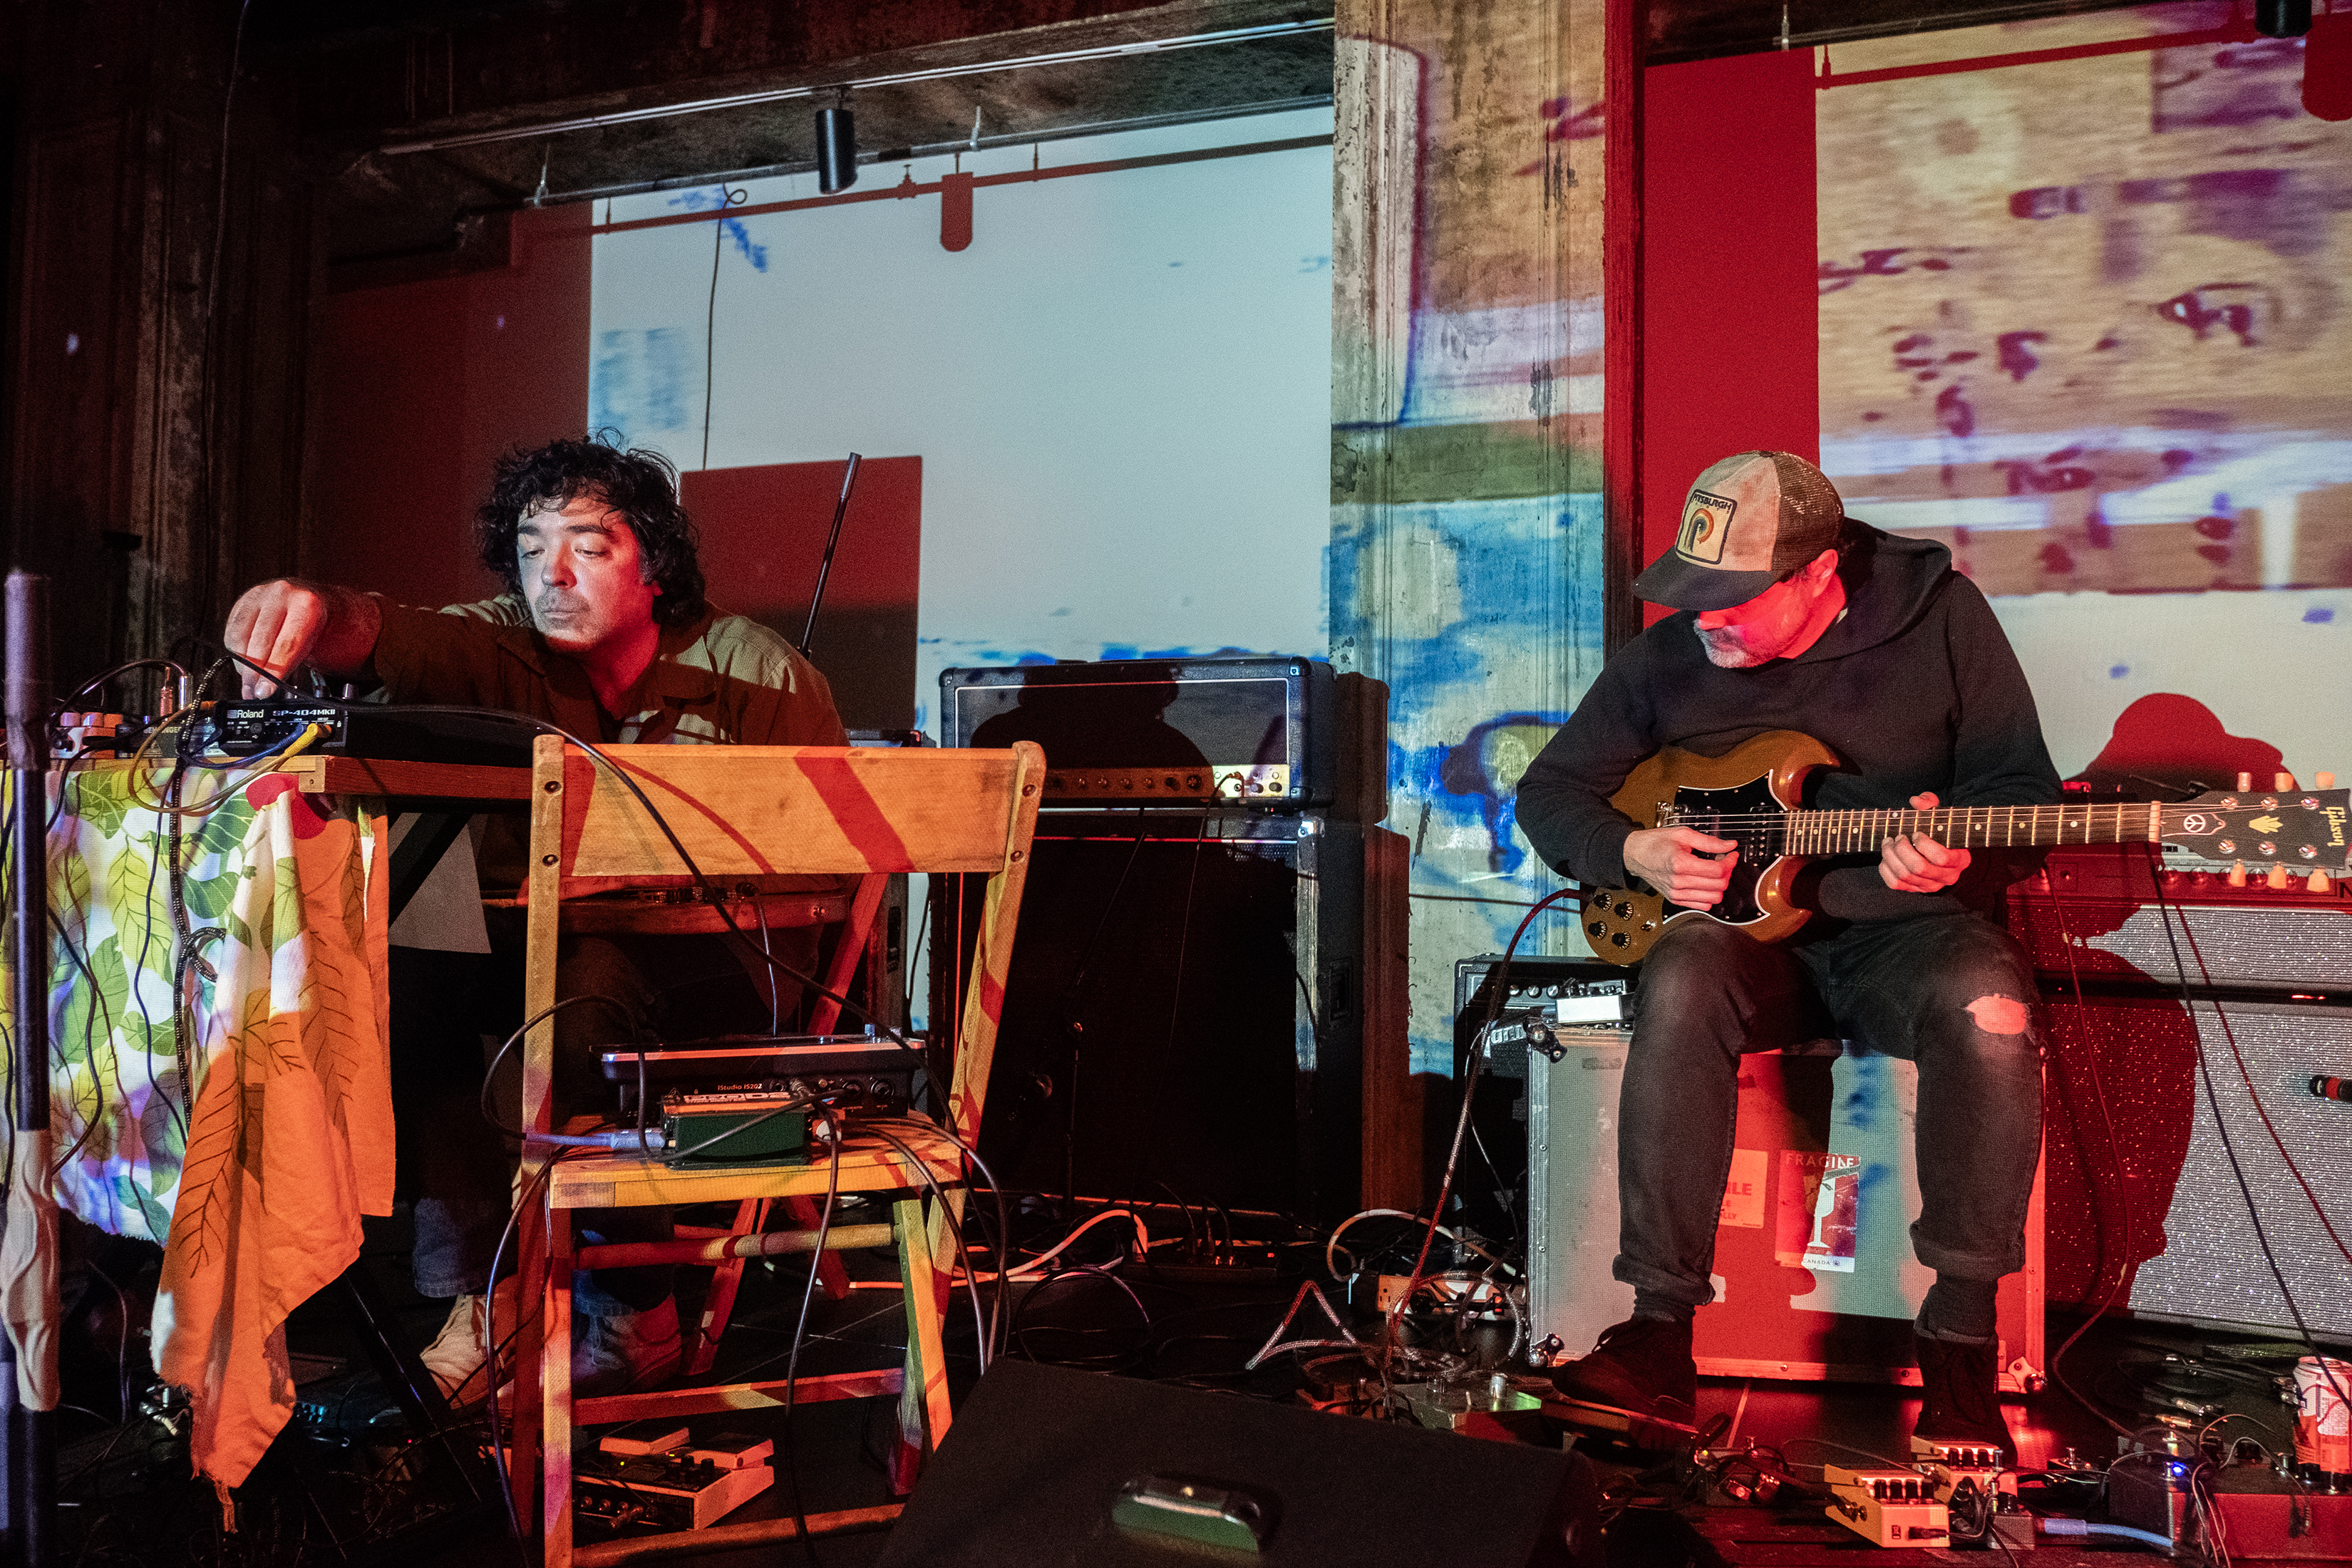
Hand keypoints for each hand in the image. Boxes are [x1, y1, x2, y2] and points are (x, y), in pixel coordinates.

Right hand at [223, 580, 377, 696]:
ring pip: (241, 636)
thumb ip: (296, 660)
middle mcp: (282, 595)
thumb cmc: (313, 622)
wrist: (310, 596)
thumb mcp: (316, 641)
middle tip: (254, 691)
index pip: (287, 644)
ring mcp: (260, 595)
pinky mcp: (244, 600)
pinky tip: (243, 663)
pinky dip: (235, 651)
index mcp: (306, 604)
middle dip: (255, 672)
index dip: (273, 671)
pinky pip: (232, 630)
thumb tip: (272, 686)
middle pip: (261, 641)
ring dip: (242, 664)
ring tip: (248, 682)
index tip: (265, 691)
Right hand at [1621, 825, 1738, 910]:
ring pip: (1713, 898)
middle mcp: (1678, 882)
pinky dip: (1709, 895)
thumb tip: (1728, 845)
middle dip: (1727, 872)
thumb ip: (1709, 842)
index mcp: (1680, 864)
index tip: (1731, 855)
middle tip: (1724, 862)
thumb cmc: (1655, 843)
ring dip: (1719, 885)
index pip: (1717, 871)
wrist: (1635, 854)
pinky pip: (1703, 905)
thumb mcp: (1683, 834)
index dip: (1729, 862)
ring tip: (1715, 873)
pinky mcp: (1675, 900)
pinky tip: (1706, 883)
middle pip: (1718, 885)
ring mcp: (1676, 893)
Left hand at [1879, 791, 1970, 892]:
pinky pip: (1895, 884)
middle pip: (1918, 868)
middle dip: (1902, 849)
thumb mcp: (1940, 816)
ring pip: (1904, 875)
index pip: (1941, 858)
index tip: (1916, 833)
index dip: (1924, 845)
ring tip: (1888, 843)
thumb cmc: (1940, 833)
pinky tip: (1886, 857)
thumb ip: (1930, 804)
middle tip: (1898, 837)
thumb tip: (1915, 801)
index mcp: (1959, 860)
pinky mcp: (1915, 889)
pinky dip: (1885, 869)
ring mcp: (1930, 886)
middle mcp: (1947, 876)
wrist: (1943, 854)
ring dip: (1890, 856)